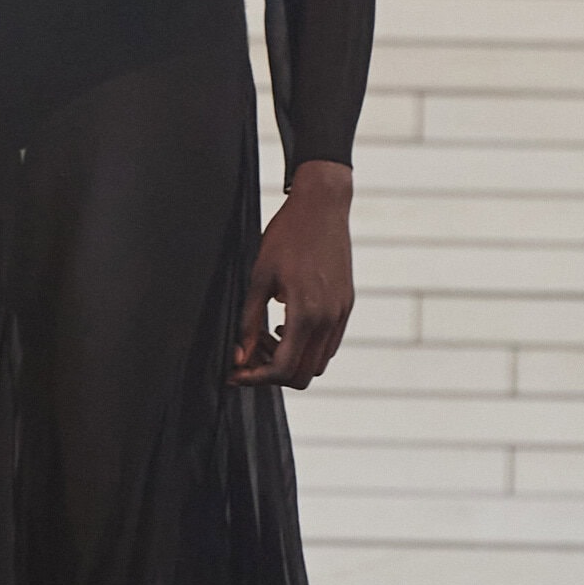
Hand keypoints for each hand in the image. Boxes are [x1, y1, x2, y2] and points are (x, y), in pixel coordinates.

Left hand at [231, 158, 354, 389]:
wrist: (322, 207)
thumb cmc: (287, 236)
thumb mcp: (259, 278)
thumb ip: (249, 321)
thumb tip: (239, 357)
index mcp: (306, 313)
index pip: (283, 368)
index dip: (256, 377)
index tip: (237, 372)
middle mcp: (329, 319)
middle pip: (303, 375)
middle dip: (272, 373)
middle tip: (249, 355)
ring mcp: (341, 313)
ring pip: (318, 363)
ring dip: (291, 360)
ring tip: (266, 337)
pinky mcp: (346, 305)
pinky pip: (329, 343)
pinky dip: (306, 346)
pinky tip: (285, 325)